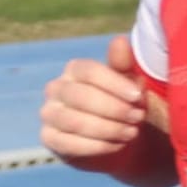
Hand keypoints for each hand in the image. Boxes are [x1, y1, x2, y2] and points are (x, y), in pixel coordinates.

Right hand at [41, 35, 147, 160]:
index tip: (138, 96)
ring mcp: (48, 114)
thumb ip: (124, 65)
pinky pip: (68, 143)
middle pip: (80, 96)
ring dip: (107, 129)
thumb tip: (120, 40)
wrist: (121, 139)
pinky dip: (97, 146)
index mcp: (74, 70)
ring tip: (131, 133)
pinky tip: (117, 145)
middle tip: (138, 118)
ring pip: (73, 121)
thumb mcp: (130, 83)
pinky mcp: (48, 138)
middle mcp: (55, 89)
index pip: (88, 71)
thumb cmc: (125, 105)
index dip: (113, 83)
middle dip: (113, 109)